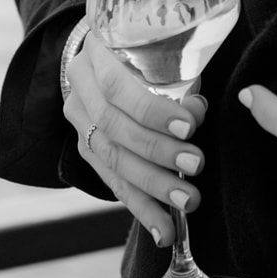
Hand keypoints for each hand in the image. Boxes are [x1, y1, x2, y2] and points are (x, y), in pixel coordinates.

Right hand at [63, 33, 207, 247]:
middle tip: (196, 165)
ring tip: (187, 201)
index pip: (117, 87)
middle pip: (115, 130)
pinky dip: (141, 208)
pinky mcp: (87, 151)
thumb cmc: (145, 48)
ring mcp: (79, 124)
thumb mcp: (157, 48)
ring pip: (113, 162)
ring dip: (154, 187)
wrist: (103, 55)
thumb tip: (198, 109)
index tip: (191, 125)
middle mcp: (80, 90)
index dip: (153, 110)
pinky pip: (112, 183)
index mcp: (96, 54)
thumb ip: (177, 76)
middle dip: (159, 152)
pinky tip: (162, 229)